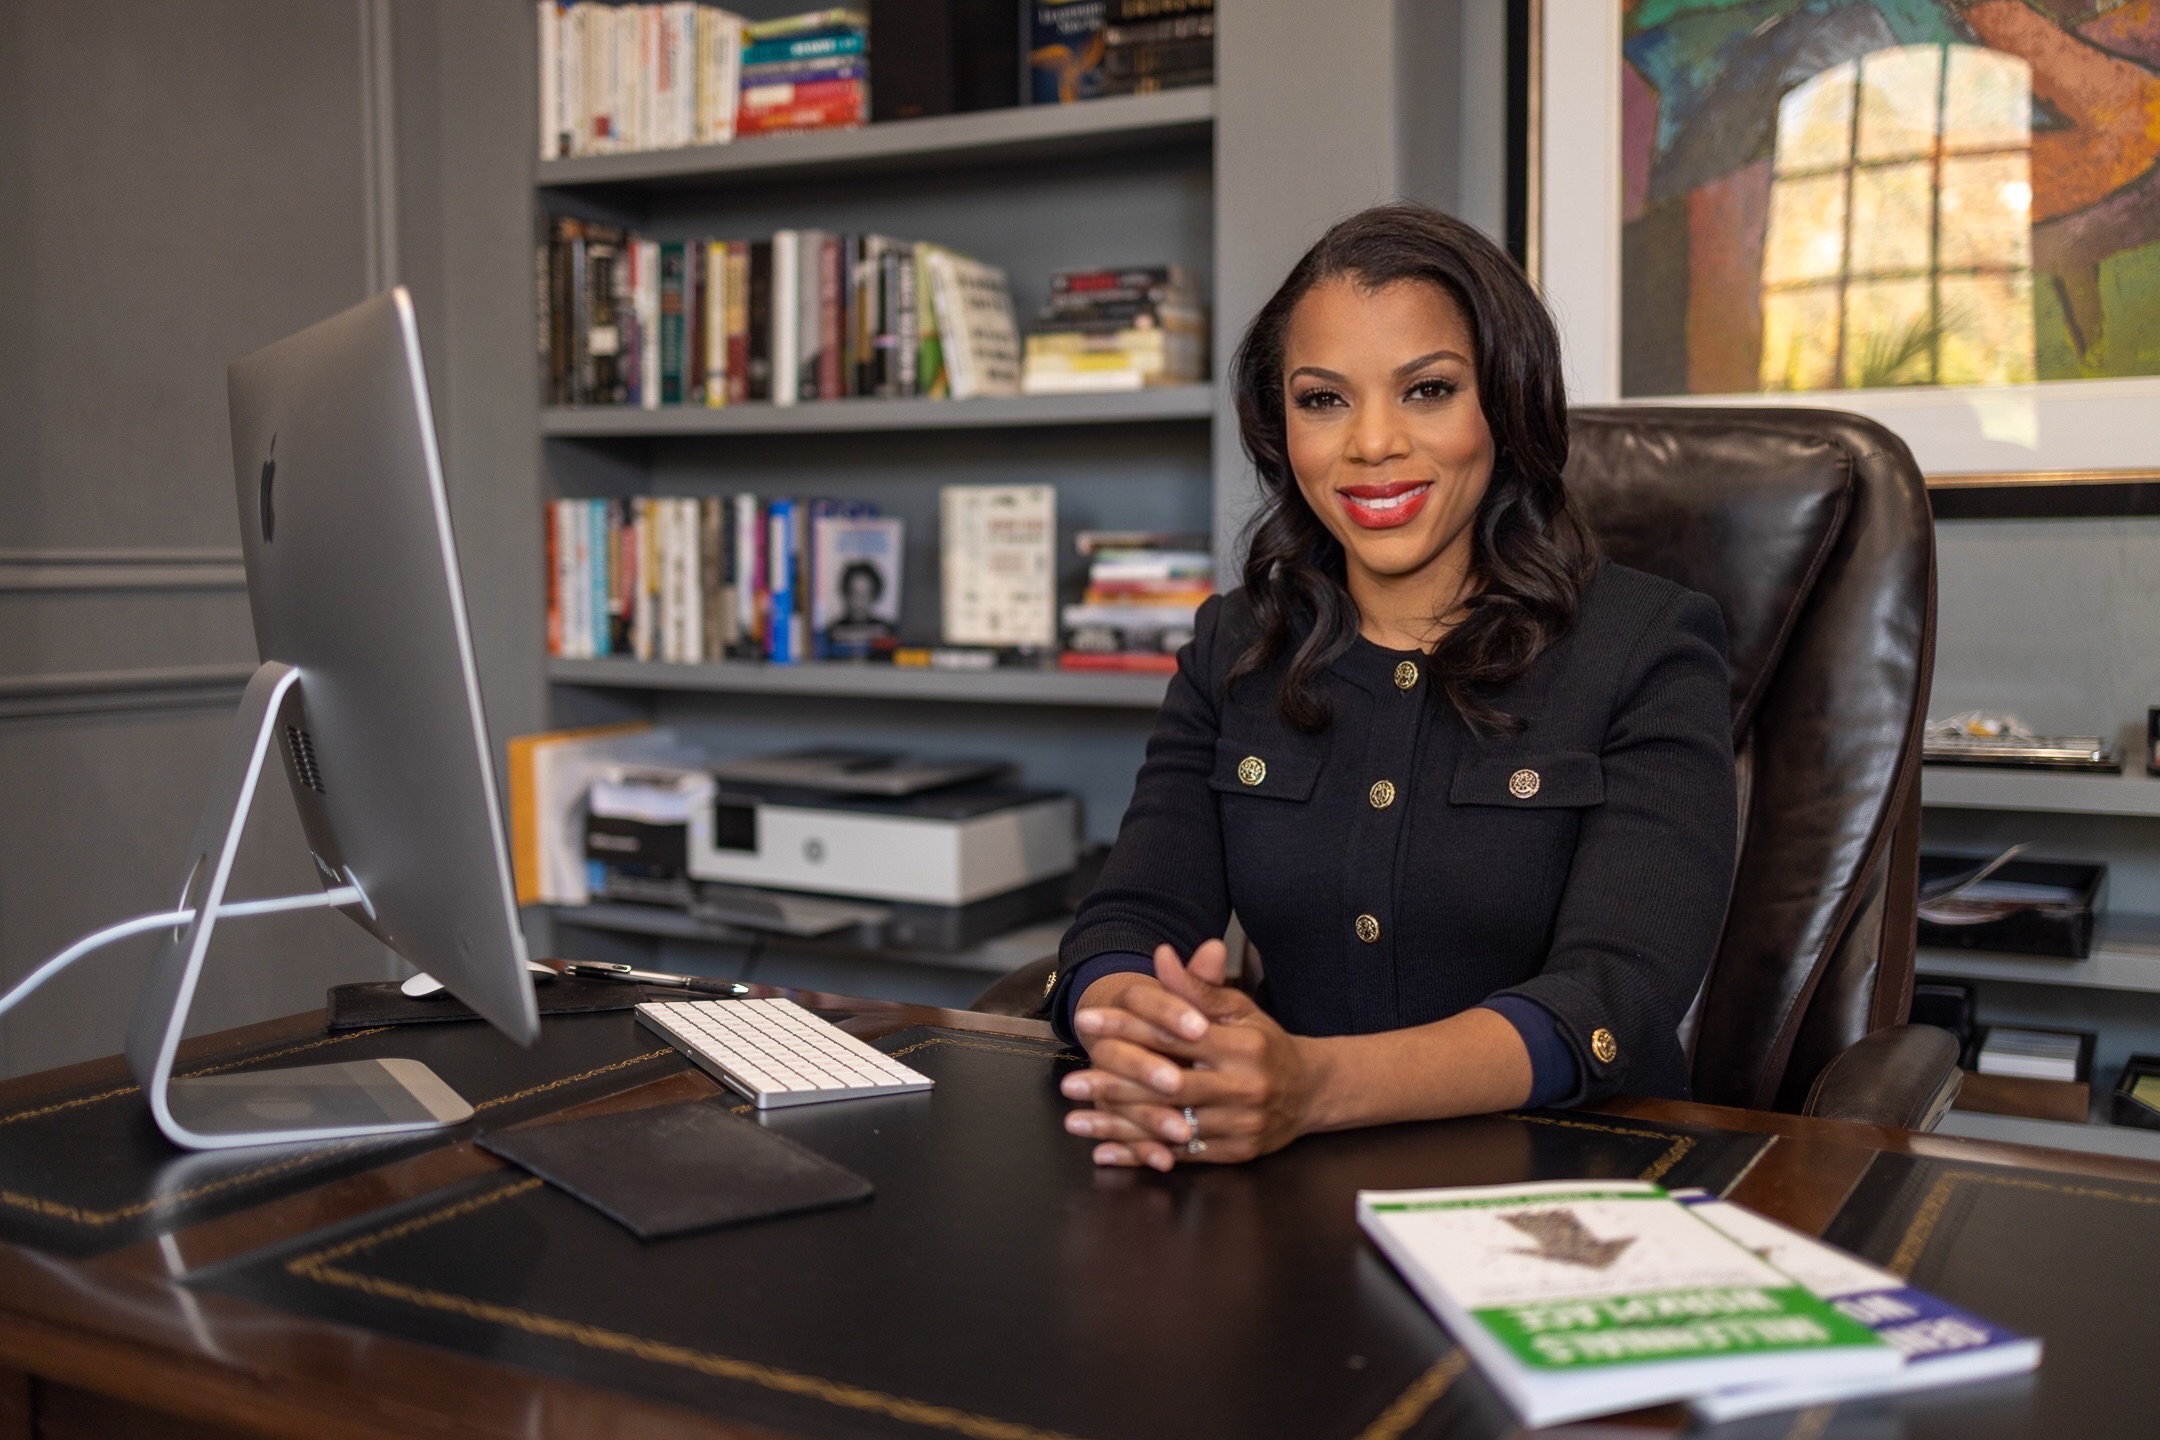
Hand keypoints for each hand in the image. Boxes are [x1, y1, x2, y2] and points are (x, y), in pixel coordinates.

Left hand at [1059, 940, 1319, 1169]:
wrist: (1311, 1092)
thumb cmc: (1265, 1044)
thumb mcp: (1237, 1010)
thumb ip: (1196, 987)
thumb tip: (1162, 955)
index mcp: (1241, 1045)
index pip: (1174, 1034)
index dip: (1128, 1026)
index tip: (1088, 1022)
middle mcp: (1243, 1086)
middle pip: (1168, 1086)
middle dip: (1115, 1085)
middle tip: (1070, 1082)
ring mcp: (1241, 1123)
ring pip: (1171, 1127)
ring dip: (1119, 1127)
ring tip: (1076, 1121)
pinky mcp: (1237, 1152)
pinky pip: (1182, 1155)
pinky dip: (1141, 1154)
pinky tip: (1106, 1152)